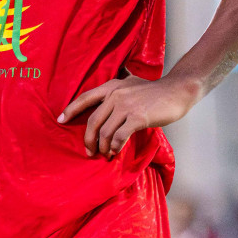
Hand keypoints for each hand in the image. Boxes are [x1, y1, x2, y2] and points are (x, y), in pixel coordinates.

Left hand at [59, 74, 199, 158]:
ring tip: (106, 154)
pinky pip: (119, 137)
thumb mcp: (131, 83)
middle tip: (89, 151)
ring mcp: (126, 106)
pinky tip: (116, 151)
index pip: (85, 98)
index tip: (60, 120)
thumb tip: (108, 101)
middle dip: (88, 140)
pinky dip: (115, 147)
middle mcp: (115, 95)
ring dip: (103, 147)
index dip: (70, 109)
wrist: (178, 90)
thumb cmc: (155, 91)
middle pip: (92, 121)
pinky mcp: (138, 117)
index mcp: (111, 86)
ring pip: (105, 132)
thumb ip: (118, 90)